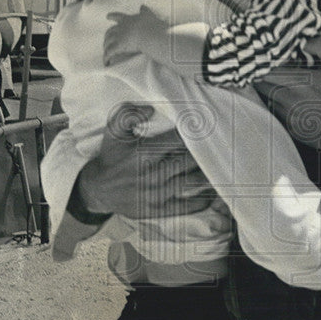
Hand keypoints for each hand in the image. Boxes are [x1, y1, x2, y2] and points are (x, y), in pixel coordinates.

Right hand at [77, 102, 215, 217]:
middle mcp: (151, 174)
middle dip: (205, 153)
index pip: (176, 140)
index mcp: (142, 153)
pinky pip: (186, 207)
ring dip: (208, 175)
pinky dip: (202, 199)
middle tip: (222, 145)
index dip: (194, 133)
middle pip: (188, 161)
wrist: (98, 189)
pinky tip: (212, 191)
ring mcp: (156, 194)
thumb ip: (128, 114)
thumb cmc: (111, 155)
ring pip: (191, 183)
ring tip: (223, 165)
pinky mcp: (158, 210)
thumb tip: (151, 109)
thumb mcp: (113, 130)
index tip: (207, 127)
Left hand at [104, 7, 171, 66]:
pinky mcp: (118, 46)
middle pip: (110, 31)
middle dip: (107, 36)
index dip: (112, 16)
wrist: (149, 32)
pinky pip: (109, 52)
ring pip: (108, 42)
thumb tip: (142, 6)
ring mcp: (118, 36)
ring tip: (106, 52)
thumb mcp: (148, 14)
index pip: (118, 16)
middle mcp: (121, 27)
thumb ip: (144, 11)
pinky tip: (106, 62)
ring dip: (106, 47)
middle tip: (106, 40)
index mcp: (128, 20)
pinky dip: (106, 57)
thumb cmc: (150, 24)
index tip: (107, 16)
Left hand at [254, 45, 320, 152]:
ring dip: (268, 90)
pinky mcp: (292, 129)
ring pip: (266, 100)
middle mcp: (292, 101)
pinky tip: (289, 99)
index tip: (263, 57)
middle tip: (266, 67)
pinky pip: (275, 113)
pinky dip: (276, 104)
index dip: (261, 63)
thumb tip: (303, 41)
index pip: (266, 71)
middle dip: (261, 75)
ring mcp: (290, 117)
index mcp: (302, 82)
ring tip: (278, 82)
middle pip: (261, 85)